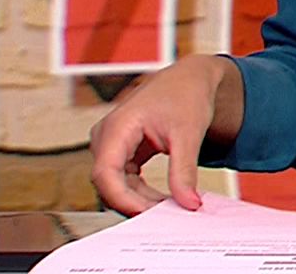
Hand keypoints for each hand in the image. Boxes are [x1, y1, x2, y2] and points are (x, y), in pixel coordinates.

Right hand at [87, 54, 241, 214]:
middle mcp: (106, 137)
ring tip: (171, 209)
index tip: (149, 214)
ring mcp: (111, 145)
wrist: (190, 79)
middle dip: (135, 203)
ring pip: (116, 185)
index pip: (105, 173)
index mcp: (116, 127)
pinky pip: (124, 180)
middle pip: (108, 183)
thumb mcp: (189, 133)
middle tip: (167, 217)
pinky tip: (165, 200)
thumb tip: (189, 203)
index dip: (123, 199)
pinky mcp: (121, 152)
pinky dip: (142, 192)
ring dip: (140, 200)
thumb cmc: (187, 96)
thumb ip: (185, 171)